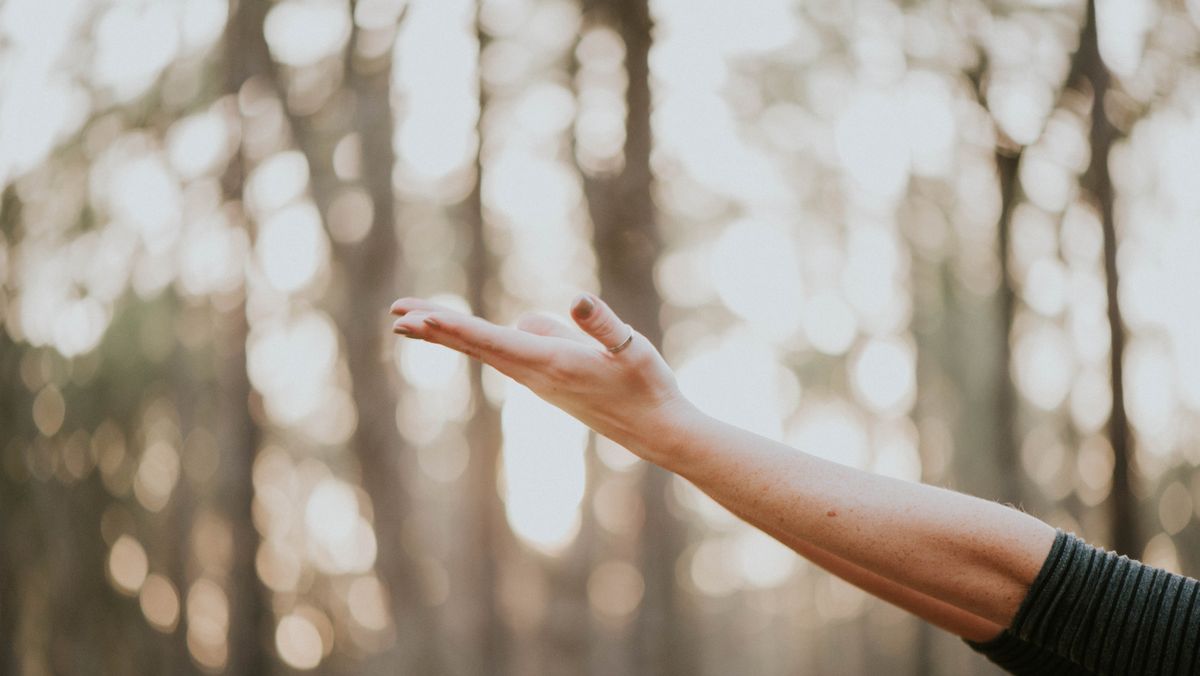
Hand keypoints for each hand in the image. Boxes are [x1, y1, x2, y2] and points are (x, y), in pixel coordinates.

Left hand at [389, 293, 697, 464]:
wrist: (657, 431)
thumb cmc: (648, 387)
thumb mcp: (632, 349)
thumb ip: (603, 325)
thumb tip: (576, 300)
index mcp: (551, 363)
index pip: (492, 341)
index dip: (453, 328)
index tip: (418, 319)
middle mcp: (536, 374)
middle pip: (476, 346)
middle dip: (435, 329)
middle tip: (395, 315)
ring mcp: (539, 380)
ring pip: (486, 350)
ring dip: (449, 334)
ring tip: (415, 320)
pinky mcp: (547, 381)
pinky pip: (503, 354)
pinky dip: (476, 341)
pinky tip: (471, 333)